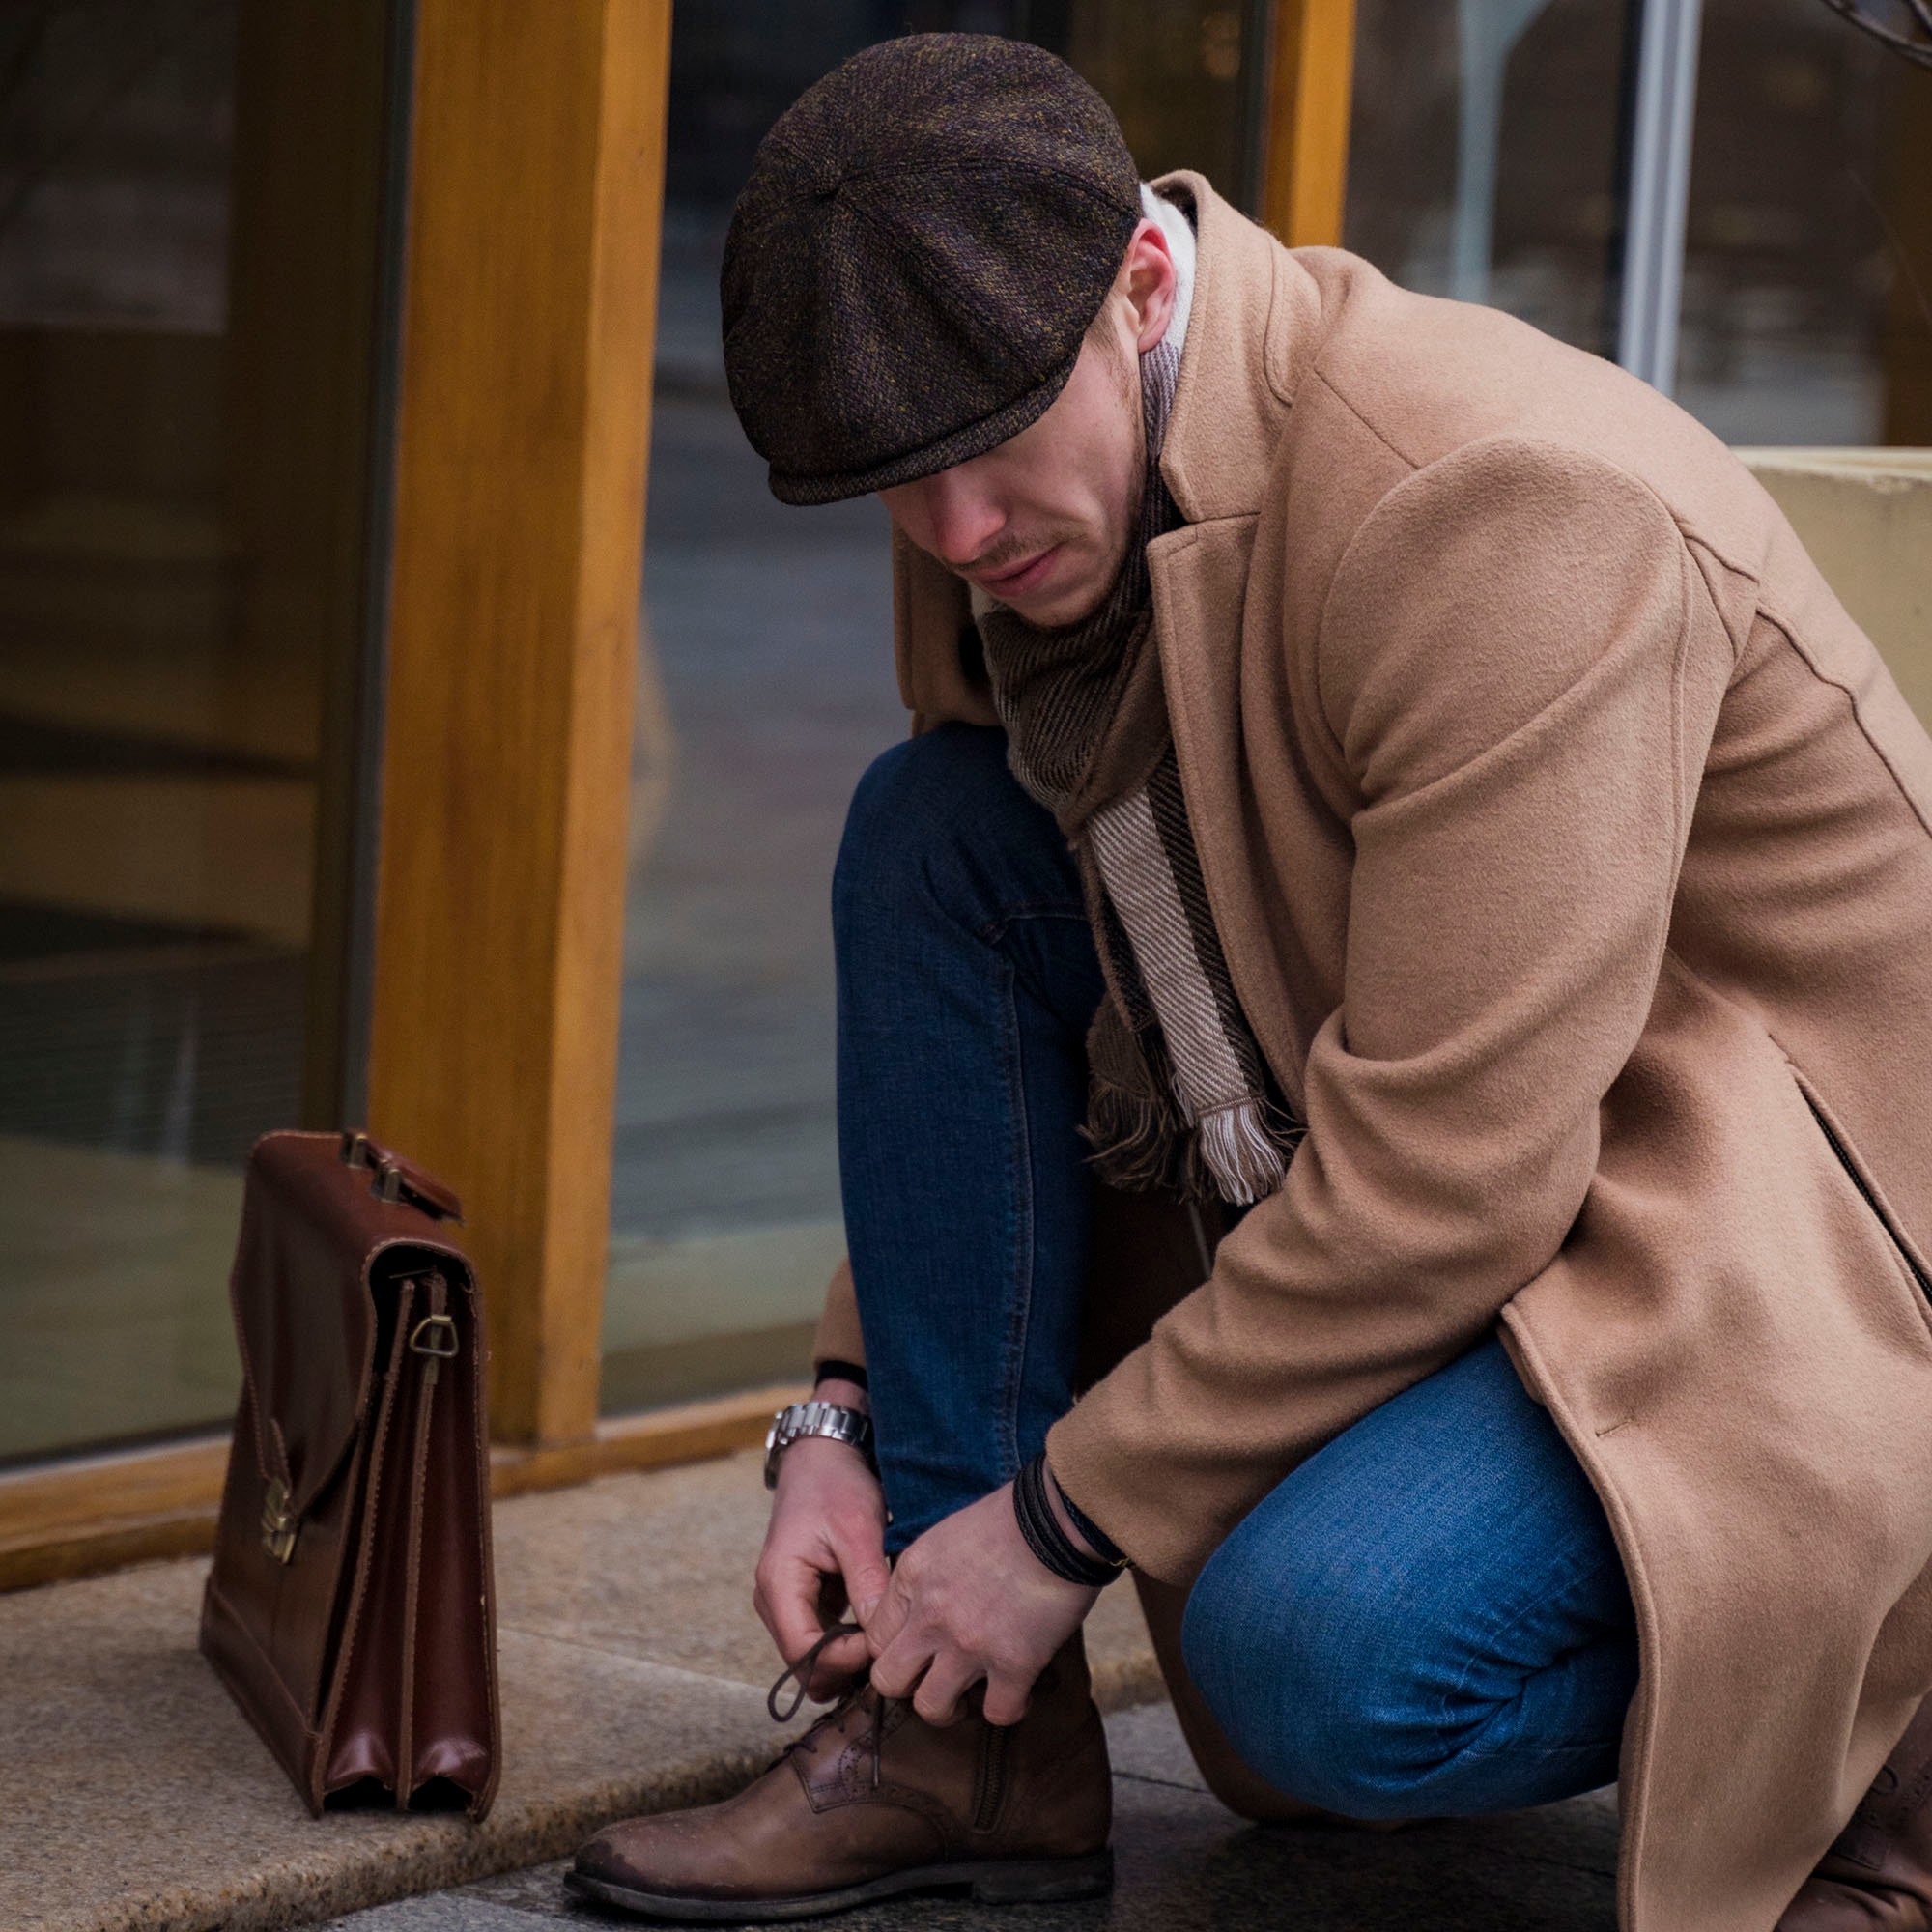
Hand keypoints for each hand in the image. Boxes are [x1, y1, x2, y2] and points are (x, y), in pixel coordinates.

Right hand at [752, 1394, 889, 1700]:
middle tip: (892, 1652)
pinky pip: (820, 1639)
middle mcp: (773, 1600)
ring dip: (847, 1661)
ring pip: (812, 1657)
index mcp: (778, 1583)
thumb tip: (882, 1636)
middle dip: (846, 1668)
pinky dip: (846, 1645)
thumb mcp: (857, 1528)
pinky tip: (878, 1632)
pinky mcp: (802, 1600)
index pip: (804, 1651)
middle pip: (804, 1664)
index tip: (885, 1645)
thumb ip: (867, 1582)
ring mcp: (785, 1603)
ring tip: (889, 1644)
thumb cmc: (836, 1486)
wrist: (822, 1457)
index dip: (844, 1660)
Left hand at [867, 1482, 1100, 1727]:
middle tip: (934, 1679)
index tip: (916, 1652)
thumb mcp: (946, 1536)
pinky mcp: (1013, 1664)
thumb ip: (926, 1576)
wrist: (1057, 1518)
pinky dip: (1008, 1708)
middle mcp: (931, 1616)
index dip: (895, 1650)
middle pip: (889, 1681)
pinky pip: (997, 1714)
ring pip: (931, 1708)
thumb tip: (922, 1605)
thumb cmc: (1009, 1518)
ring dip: (951, 1707)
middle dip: (909, 1687)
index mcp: (912, 1578)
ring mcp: (969, 1644)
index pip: (875, 1638)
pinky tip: (1018, 1691)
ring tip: (972, 1693)